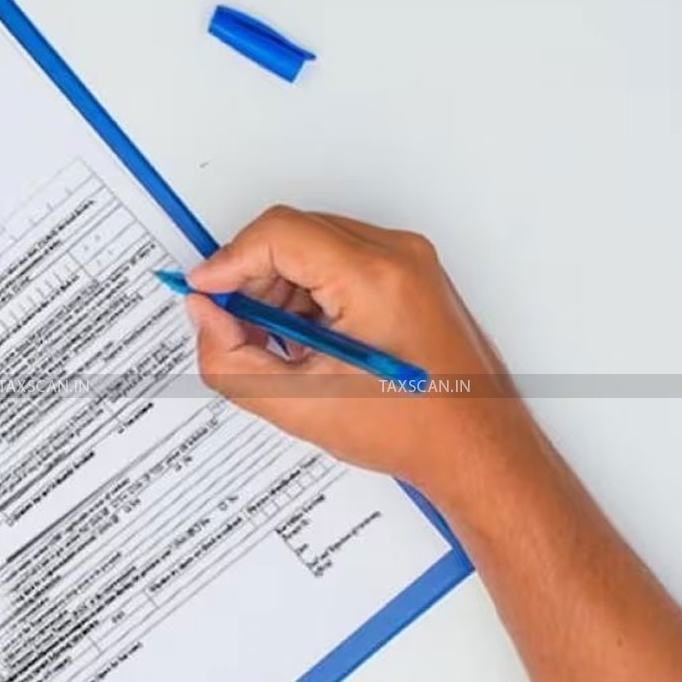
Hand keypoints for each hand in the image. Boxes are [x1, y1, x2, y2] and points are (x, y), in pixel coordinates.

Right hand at [185, 207, 542, 502]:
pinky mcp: (409, 275)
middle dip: (252, 277)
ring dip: (280, 287)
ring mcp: (408, 262)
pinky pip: (339, 261)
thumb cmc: (412, 430)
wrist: (475, 448)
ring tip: (279, 346)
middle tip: (234, 326)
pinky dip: (309, 293)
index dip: (228, 261)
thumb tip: (206, 316)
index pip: (278, 233)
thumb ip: (232, 359)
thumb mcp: (300, 404)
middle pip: (293, 234)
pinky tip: (308, 343)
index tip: (205, 292)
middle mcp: (396, 256)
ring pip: (313, 245)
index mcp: (374, 279)